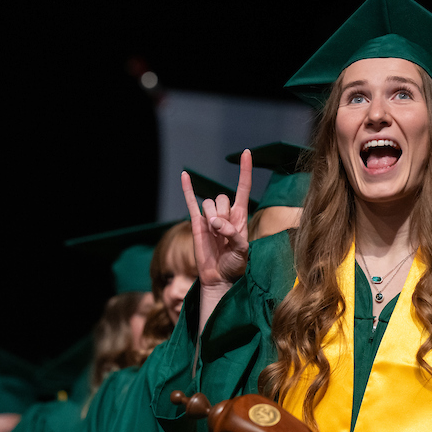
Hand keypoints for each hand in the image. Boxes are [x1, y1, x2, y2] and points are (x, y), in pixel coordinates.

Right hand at [182, 150, 252, 331]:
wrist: (219, 277)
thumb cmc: (235, 265)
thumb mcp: (242, 251)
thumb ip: (233, 235)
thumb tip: (214, 223)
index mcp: (241, 216)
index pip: (243, 188)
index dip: (245, 171)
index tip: (246, 153)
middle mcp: (225, 213)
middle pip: (221, 198)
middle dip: (222, 215)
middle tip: (224, 236)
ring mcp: (210, 217)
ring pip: (208, 203)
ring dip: (211, 218)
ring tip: (214, 237)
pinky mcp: (196, 223)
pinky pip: (191, 202)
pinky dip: (187, 188)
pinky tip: (184, 175)